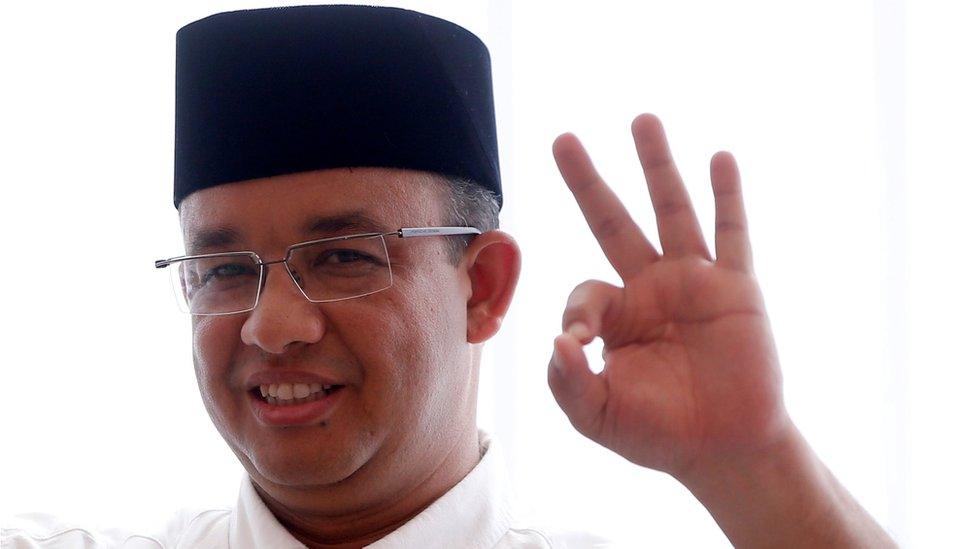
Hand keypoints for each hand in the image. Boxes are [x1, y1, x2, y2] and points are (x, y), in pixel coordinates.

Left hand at [548, 113, 787, 479]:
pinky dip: (727, 197)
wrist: (724, 451)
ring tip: (641, 120)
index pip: (586, 291)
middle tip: (563, 140)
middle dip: (588, 182)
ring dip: (657, 167)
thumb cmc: (658, 434)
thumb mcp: (597, 415)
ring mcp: (694, 282)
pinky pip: (731, 235)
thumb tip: (557, 340)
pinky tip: (719, 159)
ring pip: (671, 212)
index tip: (581, 341)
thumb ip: (568, 383)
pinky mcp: (736, 289)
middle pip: (613, 222)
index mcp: (617, 315)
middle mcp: (651, 287)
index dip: (579, 311)